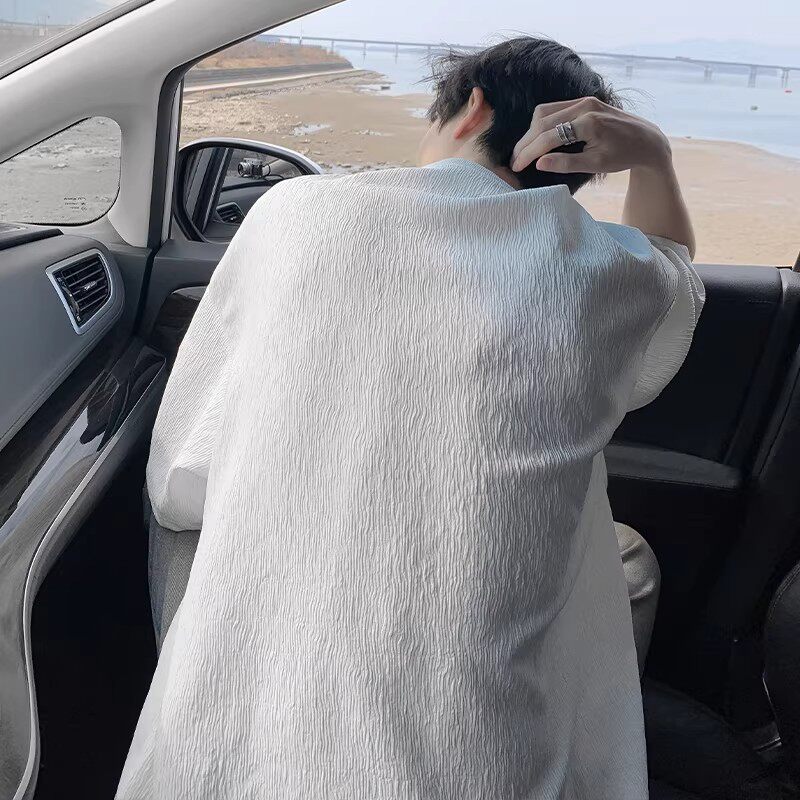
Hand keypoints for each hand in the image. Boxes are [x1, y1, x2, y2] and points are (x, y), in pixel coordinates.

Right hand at [511, 97, 671, 174]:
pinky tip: (537, 139)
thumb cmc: (623, 156)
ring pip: (545, 112)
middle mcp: (584, 106)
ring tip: (523, 151)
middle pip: (542, 121)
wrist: (646, 140)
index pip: (549, 137)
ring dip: (530, 132)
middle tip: (514, 161)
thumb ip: (567, 163)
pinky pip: (554, 109)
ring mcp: (584, 101)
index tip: (516, 167)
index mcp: (589, 123)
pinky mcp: (584, 101)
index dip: (529, 153)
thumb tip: (539, 164)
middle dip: (525, 143)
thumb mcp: (596, 164)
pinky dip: (541, 124)